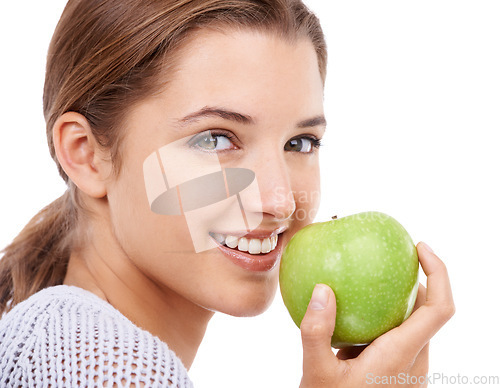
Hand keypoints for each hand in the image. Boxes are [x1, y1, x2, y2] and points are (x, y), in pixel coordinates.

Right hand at [299, 242, 454, 387]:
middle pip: (428, 311)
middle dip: (411, 279)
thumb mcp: (316, 376)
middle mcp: (415, 362)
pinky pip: (400, 337)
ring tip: (363, 287)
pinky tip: (352, 323)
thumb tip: (322, 289)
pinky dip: (384, 320)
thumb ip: (316, 332)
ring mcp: (409, 371)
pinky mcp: (399, 376)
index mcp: (401, 355)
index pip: (439, 308)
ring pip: (413, 325)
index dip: (439, 272)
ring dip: (396, 301)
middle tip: (384, 259)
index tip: (419, 247)